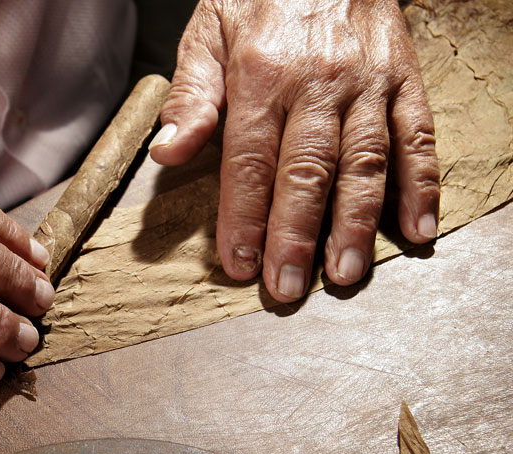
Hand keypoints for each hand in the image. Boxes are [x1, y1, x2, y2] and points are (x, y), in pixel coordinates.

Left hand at [149, 0, 439, 301]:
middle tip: (287, 285)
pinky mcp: (404, 80)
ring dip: (355, 223)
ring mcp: (367, 83)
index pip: (249, 162)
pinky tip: (417, 231)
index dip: (244, 217)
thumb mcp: (207, 32)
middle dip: (296, 235)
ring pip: (364, 162)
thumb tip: (168, 152)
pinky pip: (417, 136)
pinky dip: (421, 185)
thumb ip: (190, 95)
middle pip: (306, 171)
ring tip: (345, 274)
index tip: (239, 264)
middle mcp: (317, 83)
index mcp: (261, 75)